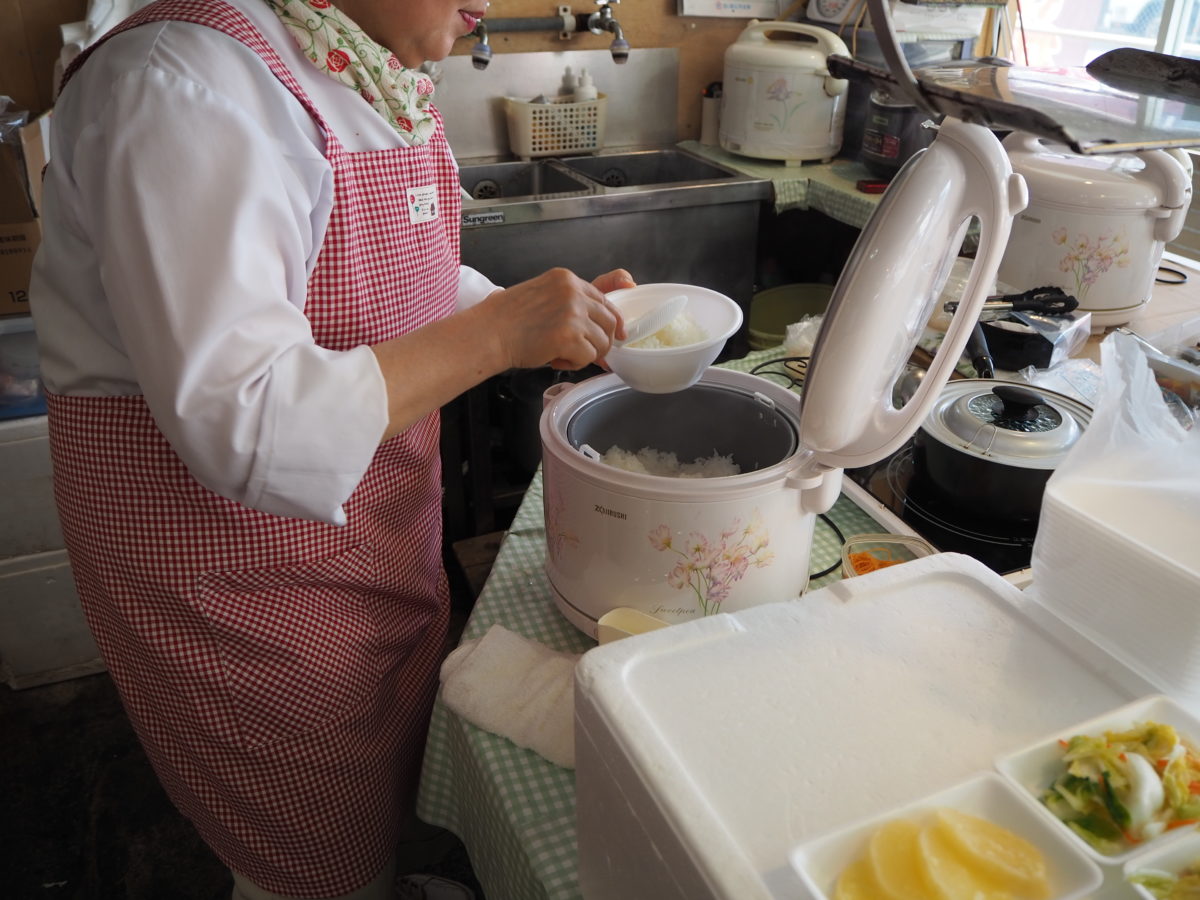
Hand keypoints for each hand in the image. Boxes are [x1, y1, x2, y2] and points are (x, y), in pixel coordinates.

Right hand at [480, 267, 631, 370]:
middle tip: (584, 352)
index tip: (616, 332)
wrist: (488, 332)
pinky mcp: (569, 336)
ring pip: (601, 342)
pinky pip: (588, 357)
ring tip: (560, 354)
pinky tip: (555, 359)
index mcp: (566, 279)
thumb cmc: (507, 320)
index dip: (612, 319)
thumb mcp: (542, 297)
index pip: (604, 297)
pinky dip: (574, 364)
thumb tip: (601, 325)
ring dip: (584, 354)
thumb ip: (570, 303)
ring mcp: (573, 312)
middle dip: (601, 341)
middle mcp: (572, 291)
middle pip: (609, 320)